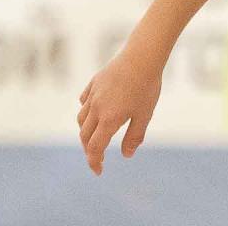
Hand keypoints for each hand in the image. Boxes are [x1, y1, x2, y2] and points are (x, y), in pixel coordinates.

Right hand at [77, 49, 162, 175]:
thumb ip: (134, 136)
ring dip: (85, 132)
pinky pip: (84, 101)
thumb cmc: (146, 86)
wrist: (142, 57)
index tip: (99, 171)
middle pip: (84, 136)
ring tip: (95, 137)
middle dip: (89, 150)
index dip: (94, 162)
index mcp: (108, 120)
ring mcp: (93, 95)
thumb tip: (127, 155)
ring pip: (81, 119)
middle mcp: (96, 109)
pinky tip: (93, 112)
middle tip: (98, 157)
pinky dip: (85, 111)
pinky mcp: (94, 82)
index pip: (95, 148)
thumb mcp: (145, 115)